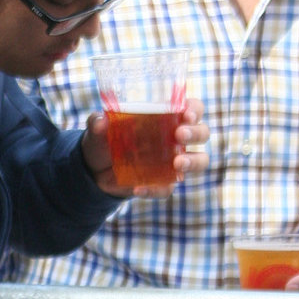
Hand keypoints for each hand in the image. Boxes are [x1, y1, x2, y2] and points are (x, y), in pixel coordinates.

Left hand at [81, 98, 209, 197]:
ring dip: (193, 161)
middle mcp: (176, 139)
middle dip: (196, 133)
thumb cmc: (104, 140)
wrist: (96, 170)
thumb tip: (100, 121)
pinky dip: (154, 190)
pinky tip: (138, 188)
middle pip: (202, 133)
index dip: (195, 109)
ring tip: (177, 164)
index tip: (185, 113)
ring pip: (199, 161)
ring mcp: (173, 163)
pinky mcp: (162, 183)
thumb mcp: (97, 128)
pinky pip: (167, 189)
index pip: (193, 108)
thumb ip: (97, 122)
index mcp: (167, 117)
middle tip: (179, 135)